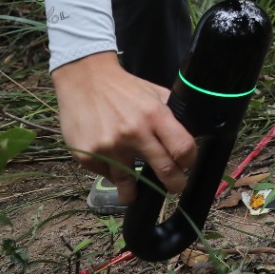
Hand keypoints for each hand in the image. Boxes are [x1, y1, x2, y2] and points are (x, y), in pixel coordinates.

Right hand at [53, 52, 195, 204]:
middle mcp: (134, 133)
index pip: (183, 148)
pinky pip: (105, 174)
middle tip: (175, 187)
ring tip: (134, 193)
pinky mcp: (88, 156)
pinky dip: (110, 172)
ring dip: (134, 192)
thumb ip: (170, 114)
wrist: (84, 79)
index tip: (187, 164)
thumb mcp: (153, 93)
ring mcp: (109, 147)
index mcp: (154, 115)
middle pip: (165, 171)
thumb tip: (190, 135)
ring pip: (129, 184)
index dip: (189, 160)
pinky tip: (109, 160)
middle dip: (174, 184)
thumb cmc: (123, 88)